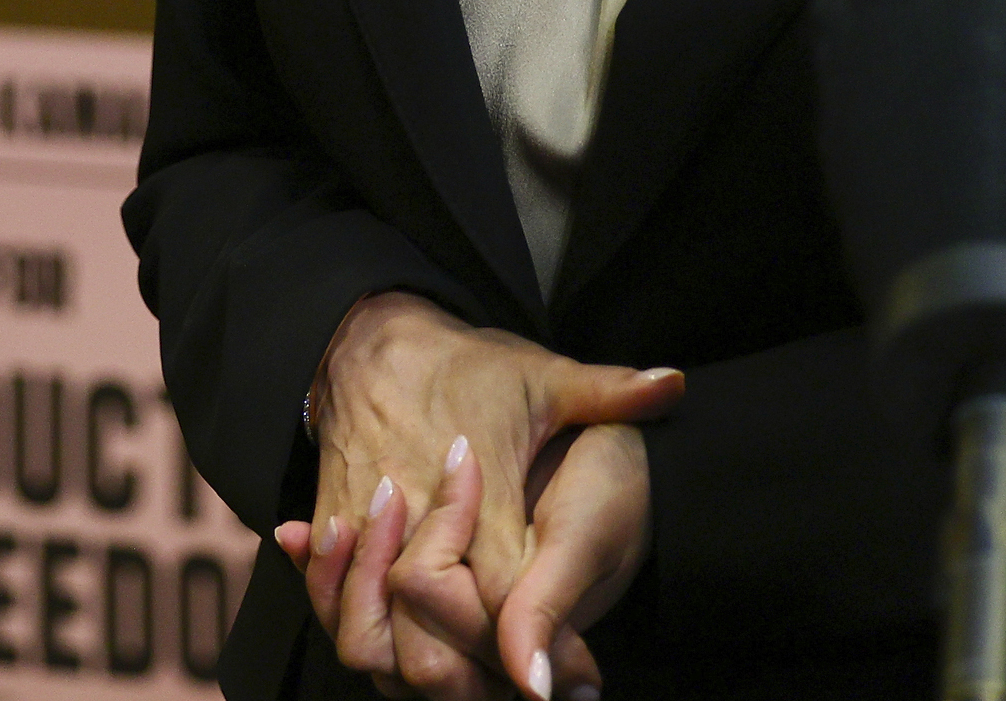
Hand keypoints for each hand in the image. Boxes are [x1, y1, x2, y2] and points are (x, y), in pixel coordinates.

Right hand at [272, 296, 676, 694]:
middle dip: (475, 680)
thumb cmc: (463, 364)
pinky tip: (409, 646)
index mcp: (479, 490)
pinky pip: (333, 611)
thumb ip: (609, 393)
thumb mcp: (543, 376)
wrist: (367, 338)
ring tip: (473, 677)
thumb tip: (673, 386)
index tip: (582, 681)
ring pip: (372, 642)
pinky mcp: (334, 534)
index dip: (543, 648)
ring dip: (419, 669)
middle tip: (526, 686)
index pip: (501, 599)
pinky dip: (366, 639)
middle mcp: (412, 520)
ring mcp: (364, 532)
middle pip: (431, 643)